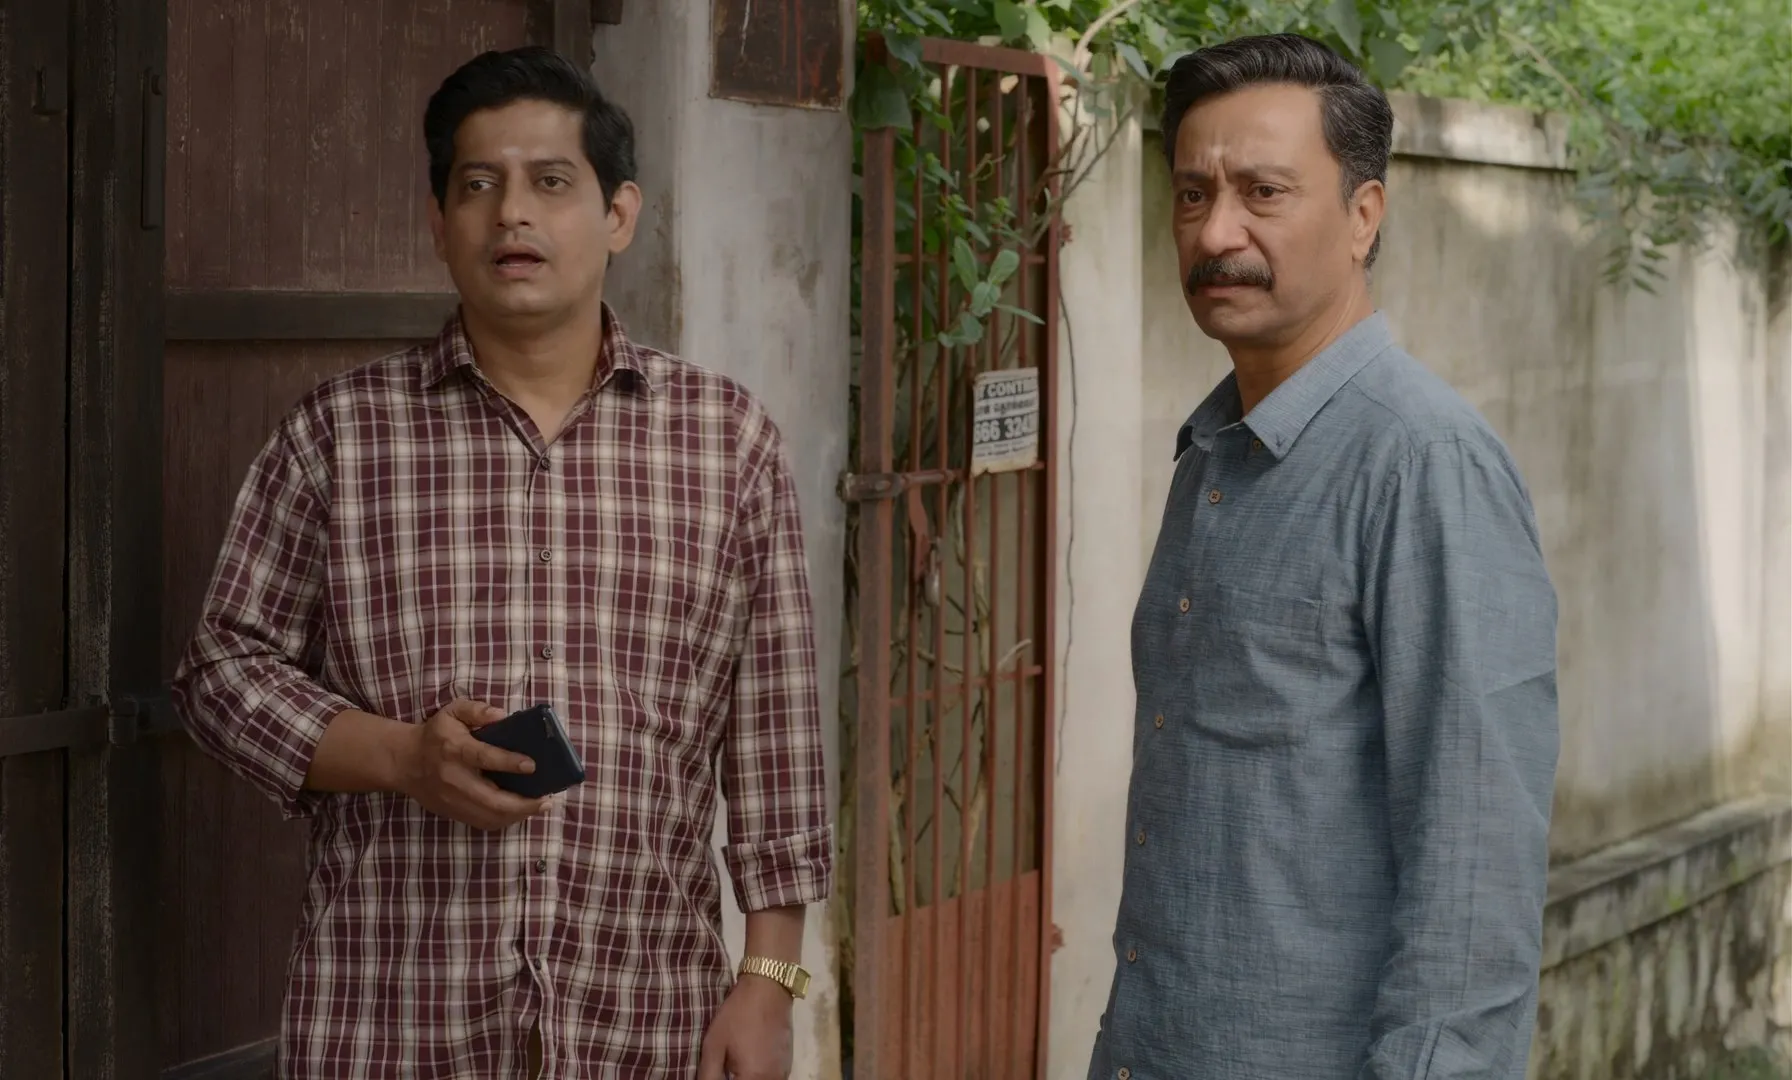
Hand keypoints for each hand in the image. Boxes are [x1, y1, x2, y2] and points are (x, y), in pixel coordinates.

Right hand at [395, 698, 546, 829]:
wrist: (404, 761)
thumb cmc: (435, 734)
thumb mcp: (453, 711)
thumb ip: (477, 710)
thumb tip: (503, 716)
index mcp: (455, 749)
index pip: (484, 758)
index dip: (510, 762)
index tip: (532, 765)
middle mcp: (454, 778)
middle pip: (492, 800)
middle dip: (523, 804)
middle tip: (546, 801)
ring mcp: (452, 800)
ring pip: (489, 817)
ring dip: (517, 815)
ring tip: (537, 807)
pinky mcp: (452, 813)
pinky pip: (482, 823)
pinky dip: (504, 820)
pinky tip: (519, 812)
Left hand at [698, 974, 793, 1079]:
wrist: (768, 988)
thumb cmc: (738, 1014)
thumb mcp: (714, 1045)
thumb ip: (708, 1075)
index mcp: (754, 1078)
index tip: (714, 1075)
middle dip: (734, 1079)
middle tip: (723, 1070)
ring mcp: (784, 1073)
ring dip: (746, 1078)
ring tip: (732, 1068)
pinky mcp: (788, 1064)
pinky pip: (771, 1079)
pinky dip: (758, 1077)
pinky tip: (747, 1064)